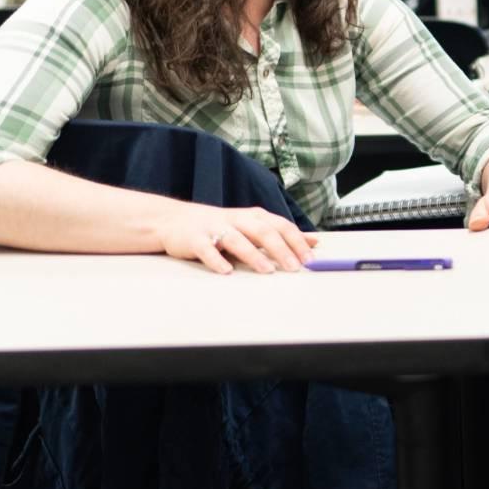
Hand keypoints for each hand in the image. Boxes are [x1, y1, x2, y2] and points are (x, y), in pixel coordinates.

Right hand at [159, 203, 317, 274]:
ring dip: (253, 255)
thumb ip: (282, 234)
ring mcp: (214, 228)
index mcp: (254, 217)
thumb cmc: (221, 227)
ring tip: (267, 270)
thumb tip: (314, 242)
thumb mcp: (253, 226)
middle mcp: (237, 219)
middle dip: (281, 249)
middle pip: (263, 231)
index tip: (310, 259)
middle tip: (294, 267)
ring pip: (236, 239)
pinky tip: (226, 271)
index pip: (280, 226)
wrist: (174, 220)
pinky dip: (216, 260)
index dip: (296, 241)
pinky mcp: (194, 239)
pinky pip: (206, 250)